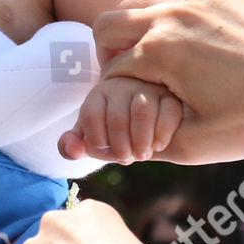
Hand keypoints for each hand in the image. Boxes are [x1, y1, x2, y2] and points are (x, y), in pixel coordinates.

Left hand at [59, 75, 183, 162]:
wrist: (142, 114)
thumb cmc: (111, 127)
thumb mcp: (90, 134)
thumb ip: (72, 144)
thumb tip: (72, 151)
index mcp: (99, 93)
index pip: (91, 116)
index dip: (96, 140)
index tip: (104, 148)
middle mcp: (122, 85)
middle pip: (117, 118)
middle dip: (121, 146)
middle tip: (126, 158)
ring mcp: (148, 87)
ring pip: (143, 113)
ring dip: (142, 141)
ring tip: (142, 154)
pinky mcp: (171, 95)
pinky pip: (169, 112)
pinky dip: (163, 134)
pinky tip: (158, 146)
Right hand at [87, 0, 243, 164]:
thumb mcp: (195, 145)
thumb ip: (145, 142)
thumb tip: (112, 145)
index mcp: (158, 51)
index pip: (110, 69)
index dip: (115, 92)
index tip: (132, 105)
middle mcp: (173, 15)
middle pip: (112, 24)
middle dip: (113, 51)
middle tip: (136, 76)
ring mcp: (203, 0)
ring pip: (158, 15)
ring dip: (162, 40)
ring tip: (194, 72)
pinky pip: (196, 10)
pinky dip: (198, 31)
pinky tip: (226, 57)